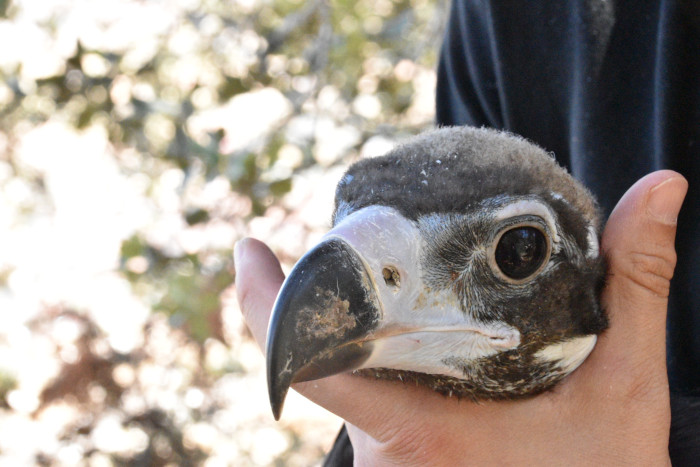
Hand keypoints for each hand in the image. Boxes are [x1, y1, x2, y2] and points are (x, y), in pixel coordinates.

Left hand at [234, 170, 686, 465]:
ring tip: (382, 280)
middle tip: (351, 239)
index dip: (264, 301)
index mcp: (419, 428)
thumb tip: (659, 187)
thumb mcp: (625, 385)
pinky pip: (361, 404)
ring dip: (352, 329)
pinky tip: (402, 331)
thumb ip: (633, 285)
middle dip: (327, 299)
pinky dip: (370, 359)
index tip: (248, 246)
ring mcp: (384, 463)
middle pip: (324, 358)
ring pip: (343, 383)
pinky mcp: (396, 463)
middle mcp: (384, 451)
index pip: (307, 361)